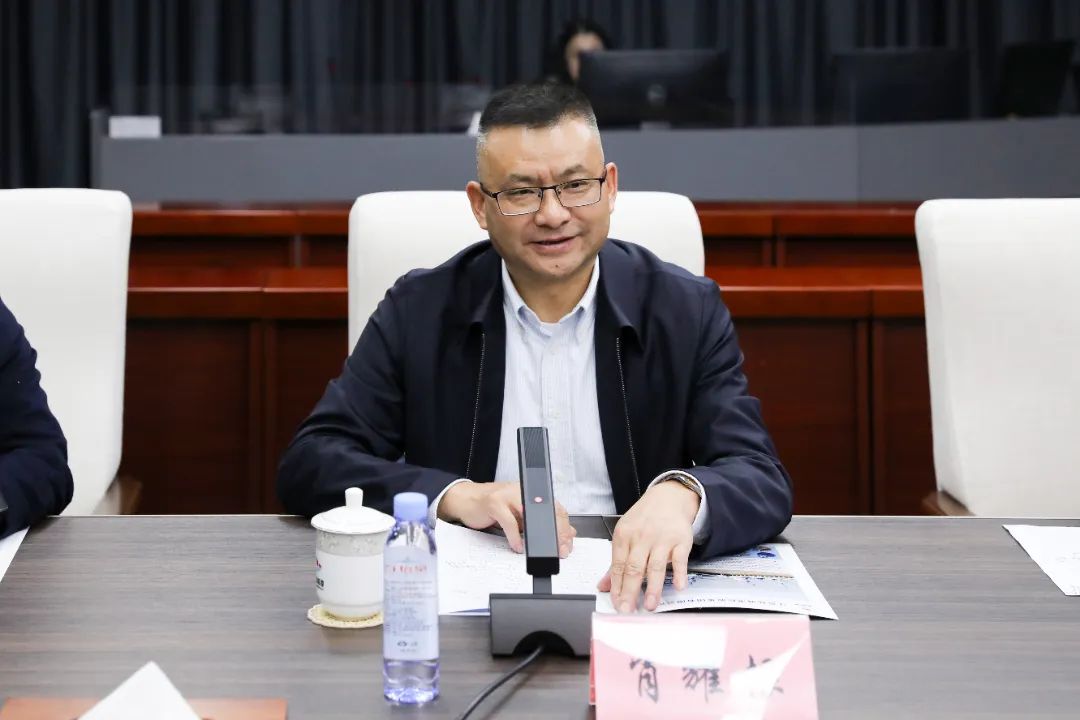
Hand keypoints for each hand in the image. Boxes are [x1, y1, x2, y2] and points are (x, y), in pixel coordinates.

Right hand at [437, 481, 575, 556]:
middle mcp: (522, 491)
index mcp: (530, 493)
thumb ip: (539, 522)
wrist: (465, 499)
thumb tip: (566, 533)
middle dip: (557, 533)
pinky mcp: (494, 503)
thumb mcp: (520, 515)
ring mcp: (508, 496)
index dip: (564, 528)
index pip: (555, 509)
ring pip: (531, 516)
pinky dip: (515, 537)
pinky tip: (518, 547)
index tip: (567, 544)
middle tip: (560, 549)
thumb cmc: (492, 507)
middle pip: (547, 512)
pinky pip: (509, 522)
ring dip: (539, 536)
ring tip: (544, 549)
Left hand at [597, 480, 698, 611]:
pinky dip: (679, 573)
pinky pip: (680, 558)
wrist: (668, 498)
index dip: (616, 587)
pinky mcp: (680, 539)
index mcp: (624, 536)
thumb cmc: (645, 519)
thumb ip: (615, 563)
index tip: (617, 604)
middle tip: (627, 610)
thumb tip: (604, 586)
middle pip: (634, 567)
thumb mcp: (626, 535)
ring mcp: (661, 538)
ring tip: (649, 605)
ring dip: (653, 588)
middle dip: (630, 591)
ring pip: (655, 565)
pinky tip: (678, 586)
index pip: (618, 566)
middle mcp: (641, 537)